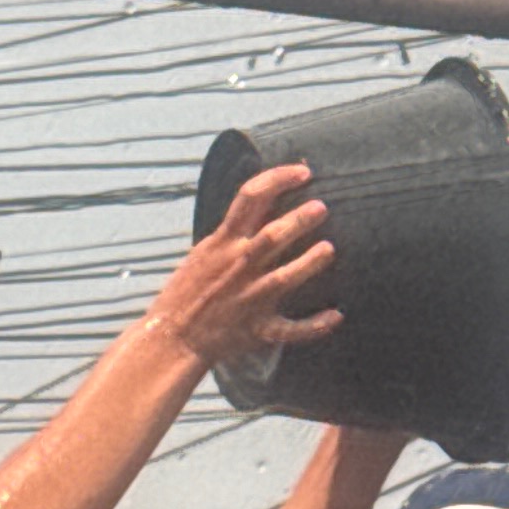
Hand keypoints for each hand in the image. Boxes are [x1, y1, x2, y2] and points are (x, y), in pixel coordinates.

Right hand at [152, 164, 341, 373]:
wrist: (172, 337)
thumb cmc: (189, 291)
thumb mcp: (206, 251)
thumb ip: (235, 231)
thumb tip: (266, 203)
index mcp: (223, 243)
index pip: (250, 197)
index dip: (278, 179)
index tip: (303, 172)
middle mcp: (238, 266)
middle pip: (272, 236)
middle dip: (299, 219)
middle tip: (321, 207)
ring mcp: (249, 299)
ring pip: (284, 278)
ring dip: (309, 263)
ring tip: (329, 249)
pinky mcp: (258, 329)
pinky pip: (290, 329)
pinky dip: (314, 326)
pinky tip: (336, 316)